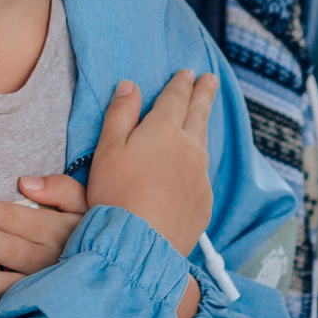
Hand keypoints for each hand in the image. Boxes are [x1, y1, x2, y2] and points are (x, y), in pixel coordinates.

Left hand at [0, 174, 87, 309]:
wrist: (120, 278)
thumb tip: (25, 182)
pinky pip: (2, 308)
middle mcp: (47, 261)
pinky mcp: (35, 310)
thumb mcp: (88, 205)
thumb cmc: (96, 236)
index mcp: (56, 232)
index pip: (10, 218)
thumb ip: (61, 189)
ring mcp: (40, 290)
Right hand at [84, 72, 214, 259]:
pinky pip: (203, 174)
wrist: (139, 244)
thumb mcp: (107, 149)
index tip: (188, 73)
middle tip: (210, 80)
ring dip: (204, 124)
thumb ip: (120, 114)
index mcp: (164, 130)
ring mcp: (200, 177)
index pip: (176, 98)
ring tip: (204, 115)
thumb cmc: (116, 195)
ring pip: (204, 142)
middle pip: (199, 114)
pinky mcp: (204, 202)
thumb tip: (130, 87)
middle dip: (203, 94)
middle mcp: (189, 149)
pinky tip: (195, 165)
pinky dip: (199, 162)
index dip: (181, 84)